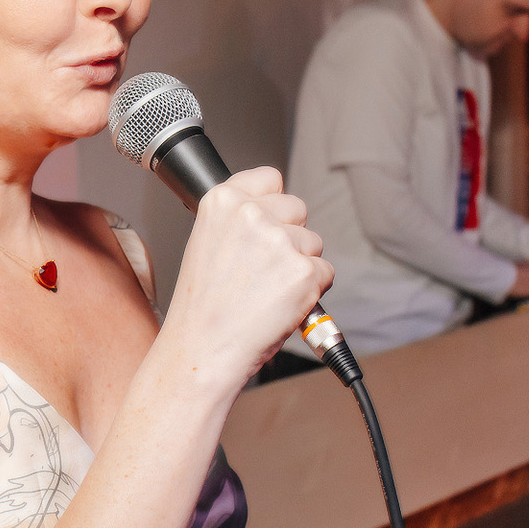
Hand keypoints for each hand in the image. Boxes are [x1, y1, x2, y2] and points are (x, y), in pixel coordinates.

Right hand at [162, 167, 333, 394]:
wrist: (203, 349)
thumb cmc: (203, 308)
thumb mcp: (205, 244)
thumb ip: (238, 220)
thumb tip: (272, 212)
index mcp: (222, 201)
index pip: (270, 178)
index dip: (272, 205)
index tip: (263, 226)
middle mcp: (251, 214)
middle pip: (298, 210)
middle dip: (289, 238)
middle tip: (260, 272)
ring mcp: (279, 242)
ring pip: (313, 243)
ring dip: (299, 267)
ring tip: (265, 293)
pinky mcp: (303, 273)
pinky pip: (325, 272)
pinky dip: (311, 292)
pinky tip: (280, 305)